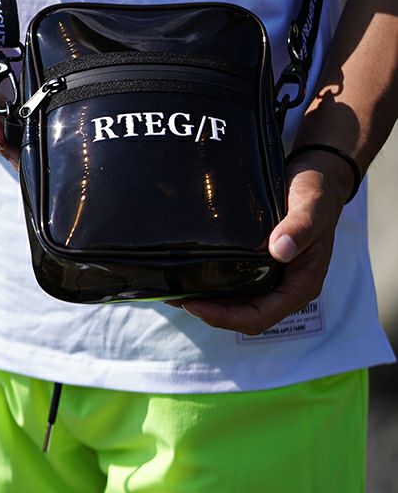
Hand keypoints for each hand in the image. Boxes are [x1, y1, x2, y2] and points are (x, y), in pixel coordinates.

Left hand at [179, 150, 354, 333]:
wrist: (318, 175)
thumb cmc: (318, 193)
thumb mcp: (312, 207)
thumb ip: (299, 228)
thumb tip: (278, 250)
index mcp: (302, 284)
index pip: (260, 317)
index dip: (226, 317)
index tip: (195, 305)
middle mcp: (286, 286)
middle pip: (244, 314)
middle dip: (210, 311)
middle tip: (175, 297)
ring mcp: (274, 274)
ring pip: (238, 300)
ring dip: (208, 299)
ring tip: (175, 288)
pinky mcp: (261, 260)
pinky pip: (236, 279)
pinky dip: (214, 281)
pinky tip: (191, 270)